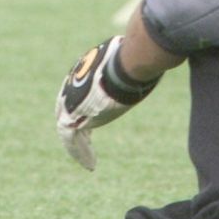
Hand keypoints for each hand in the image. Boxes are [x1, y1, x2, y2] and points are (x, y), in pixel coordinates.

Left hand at [55, 36, 158, 169]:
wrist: (126, 65)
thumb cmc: (133, 58)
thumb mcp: (130, 58)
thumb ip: (130, 61)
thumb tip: (151, 54)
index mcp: (83, 69)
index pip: (79, 89)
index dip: (84, 104)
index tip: (93, 114)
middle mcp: (72, 85)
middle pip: (69, 109)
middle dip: (77, 125)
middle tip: (86, 141)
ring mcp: (69, 101)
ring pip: (68, 128)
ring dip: (78, 145)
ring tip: (89, 161)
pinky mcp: (72, 117)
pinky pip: (71, 139)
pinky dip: (80, 152)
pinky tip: (90, 164)